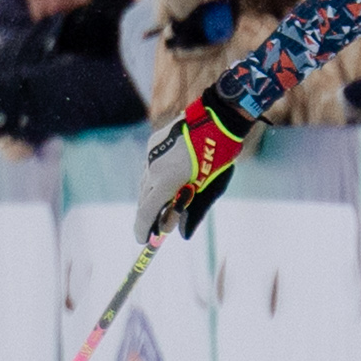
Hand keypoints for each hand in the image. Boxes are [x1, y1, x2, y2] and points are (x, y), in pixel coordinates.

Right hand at [135, 88, 250, 240]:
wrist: (216, 119)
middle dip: (150, 214)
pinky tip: (170, 180)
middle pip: (145, 198)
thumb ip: (194, 212)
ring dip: (153, 195)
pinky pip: (150, 167)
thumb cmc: (218, 156)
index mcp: (166, 180)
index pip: (147, 211)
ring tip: (165, 206)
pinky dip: (156, 178)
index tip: (143, 241)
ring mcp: (151, 154)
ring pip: (146, 182)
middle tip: (157, 227)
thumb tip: (181, 234)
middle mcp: (153, 167)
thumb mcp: (210, 188)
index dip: (143, 228)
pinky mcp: (153, 144)